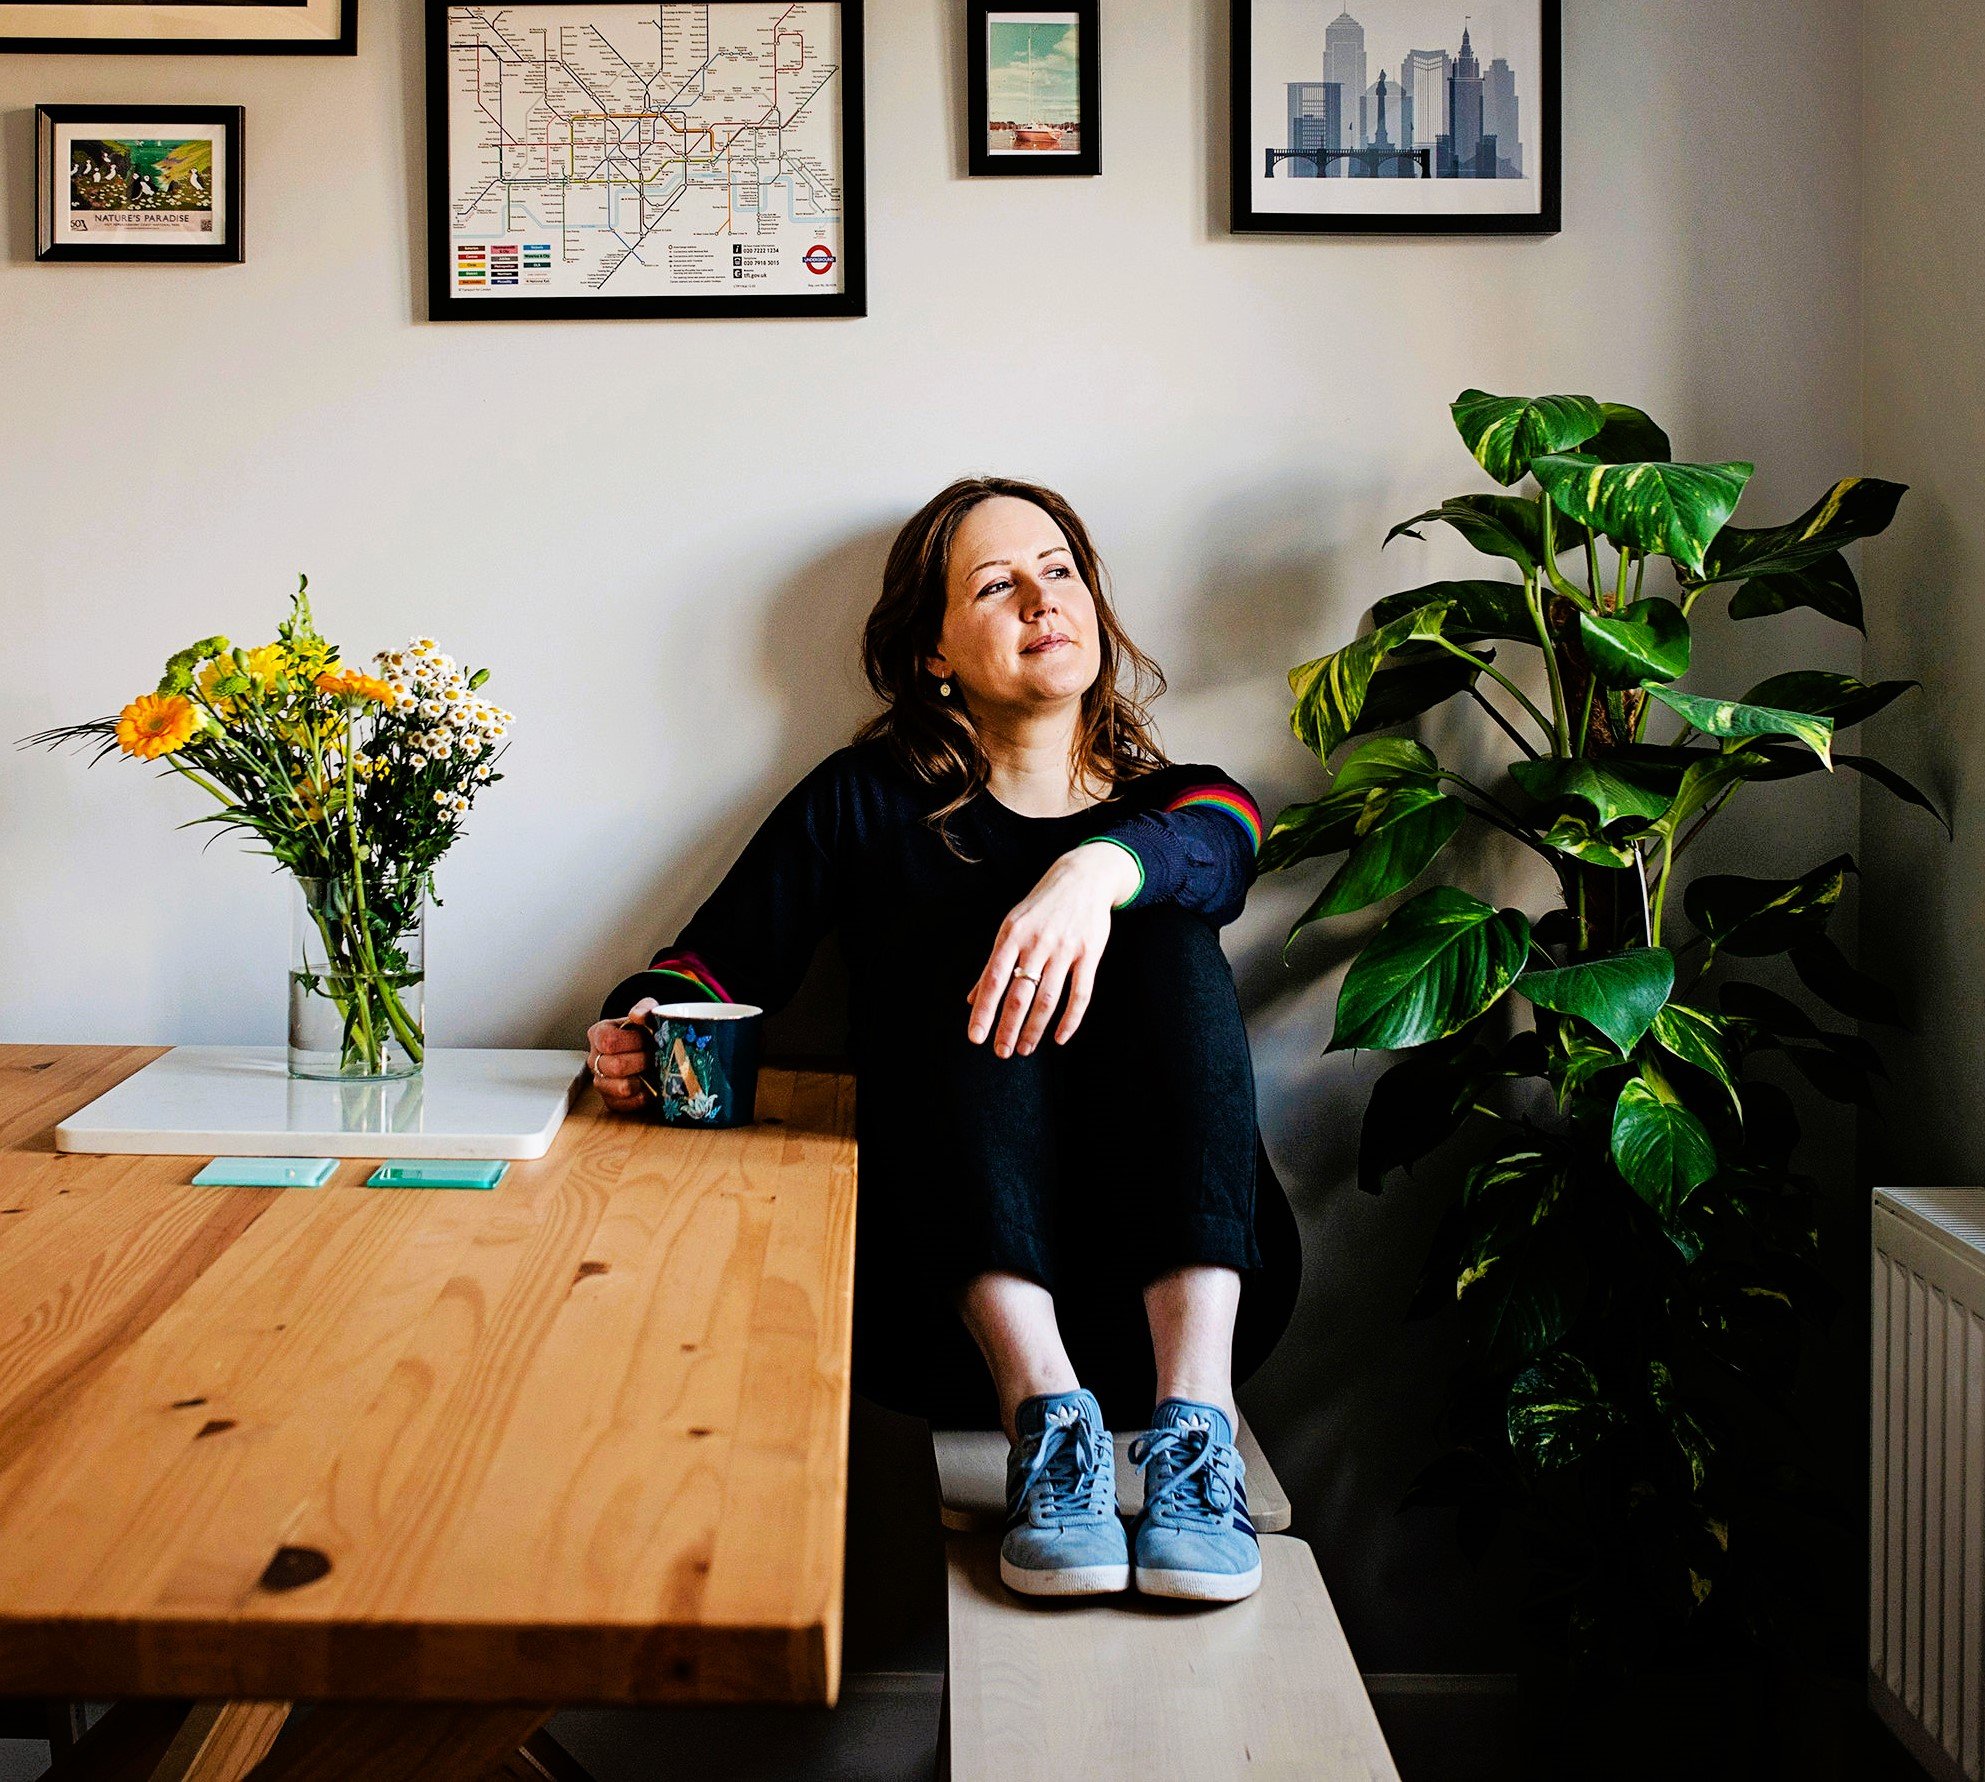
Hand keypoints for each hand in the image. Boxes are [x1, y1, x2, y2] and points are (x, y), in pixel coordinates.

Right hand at [585, 997, 660, 1113]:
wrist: (650, 1049)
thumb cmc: (645, 1032)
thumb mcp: (647, 1013)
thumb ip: (644, 1008)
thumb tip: (638, 1015)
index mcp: (599, 1034)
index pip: (608, 1041)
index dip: (632, 1041)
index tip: (648, 1037)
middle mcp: (594, 1059)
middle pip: (615, 1066)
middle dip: (642, 1061)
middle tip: (655, 1056)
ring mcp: (600, 1081)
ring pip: (619, 1088)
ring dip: (643, 1080)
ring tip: (653, 1071)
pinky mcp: (610, 1100)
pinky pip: (623, 1105)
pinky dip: (641, 1098)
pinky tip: (650, 1087)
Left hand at [963, 842, 1137, 1055]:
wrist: (1083, 877)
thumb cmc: (1041, 906)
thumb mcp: (1011, 927)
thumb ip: (993, 964)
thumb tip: (971, 1000)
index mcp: (1012, 935)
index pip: (993, 980)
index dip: (984, 1011)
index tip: (975, 1037)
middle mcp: (1037, 942)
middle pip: (1019, 993)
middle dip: (1009, 1027)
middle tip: (1001, 1052)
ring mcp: (1065, 948)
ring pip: (1048, 998)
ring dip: (1035, 1028)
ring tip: (1025, 1048)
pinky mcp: (1090, 953)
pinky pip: (1081, 993)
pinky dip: (1070, 1019)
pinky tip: (1059, 1037)